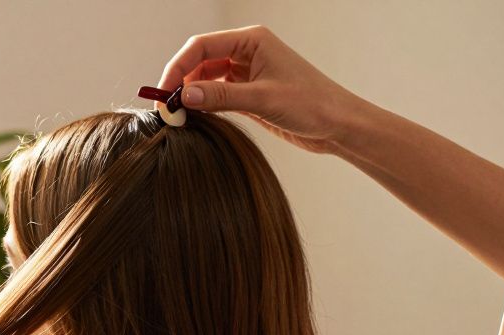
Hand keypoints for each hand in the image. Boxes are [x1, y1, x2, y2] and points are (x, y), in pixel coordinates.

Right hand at [158, 25, 366, 153]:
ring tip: (178, 117)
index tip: (164, 93)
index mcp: (252, 40)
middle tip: (167, 109)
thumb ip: (221, 96)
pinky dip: (202, 105)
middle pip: (199, 60)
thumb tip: (184, 96)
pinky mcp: (248, 93)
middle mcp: (247, 52)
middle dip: (180, 82)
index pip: (201, 46)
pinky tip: (195, 118)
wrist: (338, 125)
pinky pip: (215, 94)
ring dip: (190, 95)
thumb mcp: (262, 100)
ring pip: (205, 78)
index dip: (177, 67)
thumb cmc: (311, 104)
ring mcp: (246, 73)